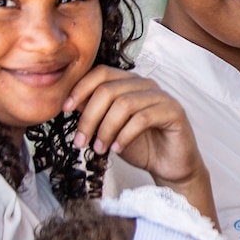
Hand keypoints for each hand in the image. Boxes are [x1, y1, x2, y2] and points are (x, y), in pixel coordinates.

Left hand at [65, 67, 204, 189]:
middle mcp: (146, 85)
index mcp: (129, 83)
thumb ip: (94, 112)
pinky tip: (117, 149)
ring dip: (106, 129)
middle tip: (80, 141)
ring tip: (99, 149)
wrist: (169, 166)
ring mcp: (162, 97)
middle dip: (89, 117)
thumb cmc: (141, 146)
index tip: (65, 109)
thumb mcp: (109, 128)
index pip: (101, 73)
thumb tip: (69, 101)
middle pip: (108, 90)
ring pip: (124, 104)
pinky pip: (143, 118)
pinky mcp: (174, 112)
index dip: (80, 88)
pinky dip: (125, 135)